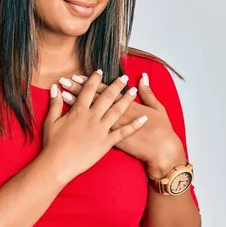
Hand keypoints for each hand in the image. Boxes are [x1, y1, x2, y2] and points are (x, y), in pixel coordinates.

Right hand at [41, 70, 148, 183]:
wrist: (58, 164)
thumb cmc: (52, 144)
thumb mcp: (50, 121)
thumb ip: (54, 103)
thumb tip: (54, 87)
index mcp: (78, 111)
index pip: (88, 90)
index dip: (94, 79)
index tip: (100, 71)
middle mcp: (92, 117)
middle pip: (106, 97)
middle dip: (116, 86)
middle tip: (124, 77)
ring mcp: (100, 130)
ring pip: (117, 111)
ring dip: (127, 100)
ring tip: (134, 90)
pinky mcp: (106, 143)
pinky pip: (123, 133)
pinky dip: (134, 125)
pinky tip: (144, 119)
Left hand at [58, 72, 185, 176]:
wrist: (162, 152)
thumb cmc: (162, 130)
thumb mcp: (158, 108)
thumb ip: (148, 92)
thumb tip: (142, 77)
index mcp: (126, 105)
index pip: (104, 91)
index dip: (90, 83)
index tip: (77, 75)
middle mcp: (115, 115)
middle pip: (93, 99)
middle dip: (79, 88)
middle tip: (65, 79)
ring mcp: (111, 128)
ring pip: (90, 112)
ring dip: (76, 101)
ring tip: (63, 92)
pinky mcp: (110, 141)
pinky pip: (91, 129)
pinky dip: (82, 123)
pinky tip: (70, 115)